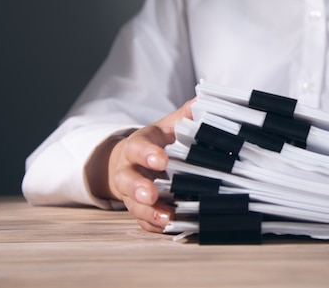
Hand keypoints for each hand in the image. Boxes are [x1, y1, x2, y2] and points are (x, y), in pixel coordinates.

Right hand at [89, 100, 194, 231]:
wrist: (136, 160)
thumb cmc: (159, 141)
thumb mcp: (169, 125)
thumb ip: (184, 115)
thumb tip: (202, 101)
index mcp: (137, 145)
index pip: (137, 147)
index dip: (147, 154)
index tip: (161, 160)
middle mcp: (130, 170)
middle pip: (126, 179)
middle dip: (138, 187)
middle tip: (151, 195)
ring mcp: (132, 193)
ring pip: (134, 205)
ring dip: (149, 212)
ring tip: (166, 218)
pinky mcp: (139, 209)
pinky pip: (142, 221)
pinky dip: (154, 226)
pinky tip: (169, 227)